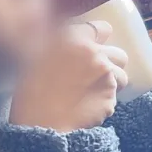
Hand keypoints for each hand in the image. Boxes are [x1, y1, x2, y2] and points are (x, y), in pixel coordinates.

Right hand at [9, 21, 128, 132]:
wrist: (37, 123)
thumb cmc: (30, 88)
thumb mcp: (38, 54)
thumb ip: (62, 42)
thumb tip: (76, 40)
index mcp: (77, 38)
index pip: (104, 28)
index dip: (99, 38)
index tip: (92, 46)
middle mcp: (97, 55)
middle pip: (120, 55)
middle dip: (111, 62)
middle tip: (94, 73)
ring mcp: (107, 79)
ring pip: (121, 77)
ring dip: (111, 82)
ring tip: (91, 92)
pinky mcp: (110, 101)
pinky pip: (112, 98)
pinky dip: (103, 102)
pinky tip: (85, 107)